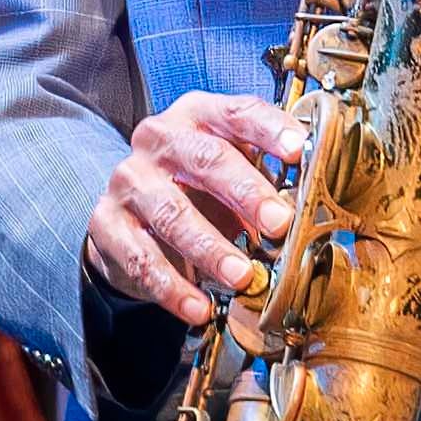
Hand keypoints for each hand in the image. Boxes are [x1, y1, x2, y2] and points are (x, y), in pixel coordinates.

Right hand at [87, 92, 307, 327]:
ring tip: (242, 277)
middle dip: (246, 192)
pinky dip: (174, 288)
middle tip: (279, 224)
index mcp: (198, 115)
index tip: (299, 152)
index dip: (270, 130)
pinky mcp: (106, 222)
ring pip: (171, 212)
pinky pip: (141, 257)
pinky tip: (200, 309)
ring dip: (210, 248)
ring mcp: (128, 179)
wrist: (133, 215)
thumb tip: (314, 203)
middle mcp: (159, 139)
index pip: (237, 112)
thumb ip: (268, 178)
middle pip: (205, 158)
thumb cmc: (199, 188)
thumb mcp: (233, 171)